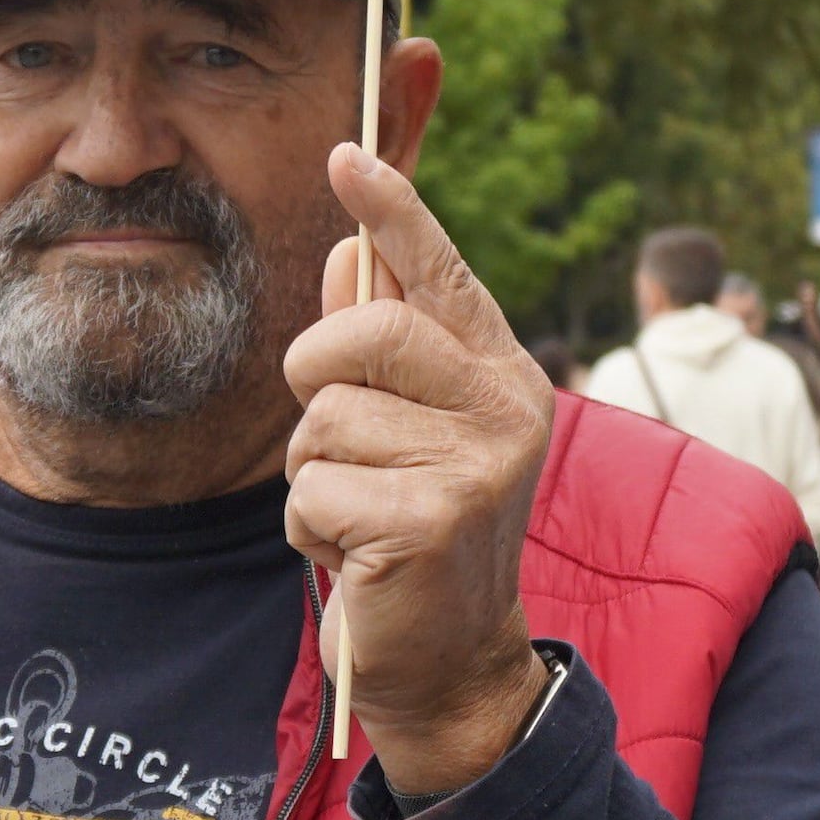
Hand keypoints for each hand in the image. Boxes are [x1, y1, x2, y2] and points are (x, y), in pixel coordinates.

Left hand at [281, 146, 553, 802]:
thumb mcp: (397, 429)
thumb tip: (346, 255)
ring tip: (360, 515)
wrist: (451, 665)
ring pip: (325, 419)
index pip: (439, 271)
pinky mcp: (434, 522)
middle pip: (362, 334)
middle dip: (315, 383)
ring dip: (313, 474)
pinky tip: (357, 559)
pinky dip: (312, 531)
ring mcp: (478, 464)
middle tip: (335, 440)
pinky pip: (314, 490)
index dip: (390, 209)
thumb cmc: (412, 530)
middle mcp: (507, 405)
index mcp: (500, 370)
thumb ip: (379, 344)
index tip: (346, 154)